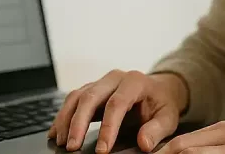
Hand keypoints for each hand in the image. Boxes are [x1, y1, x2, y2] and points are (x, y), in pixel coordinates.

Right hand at [48, 70, 188, 153]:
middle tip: (72, 147)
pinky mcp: (91, 89)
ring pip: (77, 96)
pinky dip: (63, 116)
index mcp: (135, 82)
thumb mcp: (168, 117)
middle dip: (78, 123)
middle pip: (91, 96)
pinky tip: (56, 133)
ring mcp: (101, 82)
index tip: (102, 150)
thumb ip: (157, 129)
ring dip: (66, 119)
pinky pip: (73, 99)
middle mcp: (115, 78)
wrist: (158, 90)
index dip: (108, 127)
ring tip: (61, 142)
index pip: (117, 103)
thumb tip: (144, 143)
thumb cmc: (161, 104)